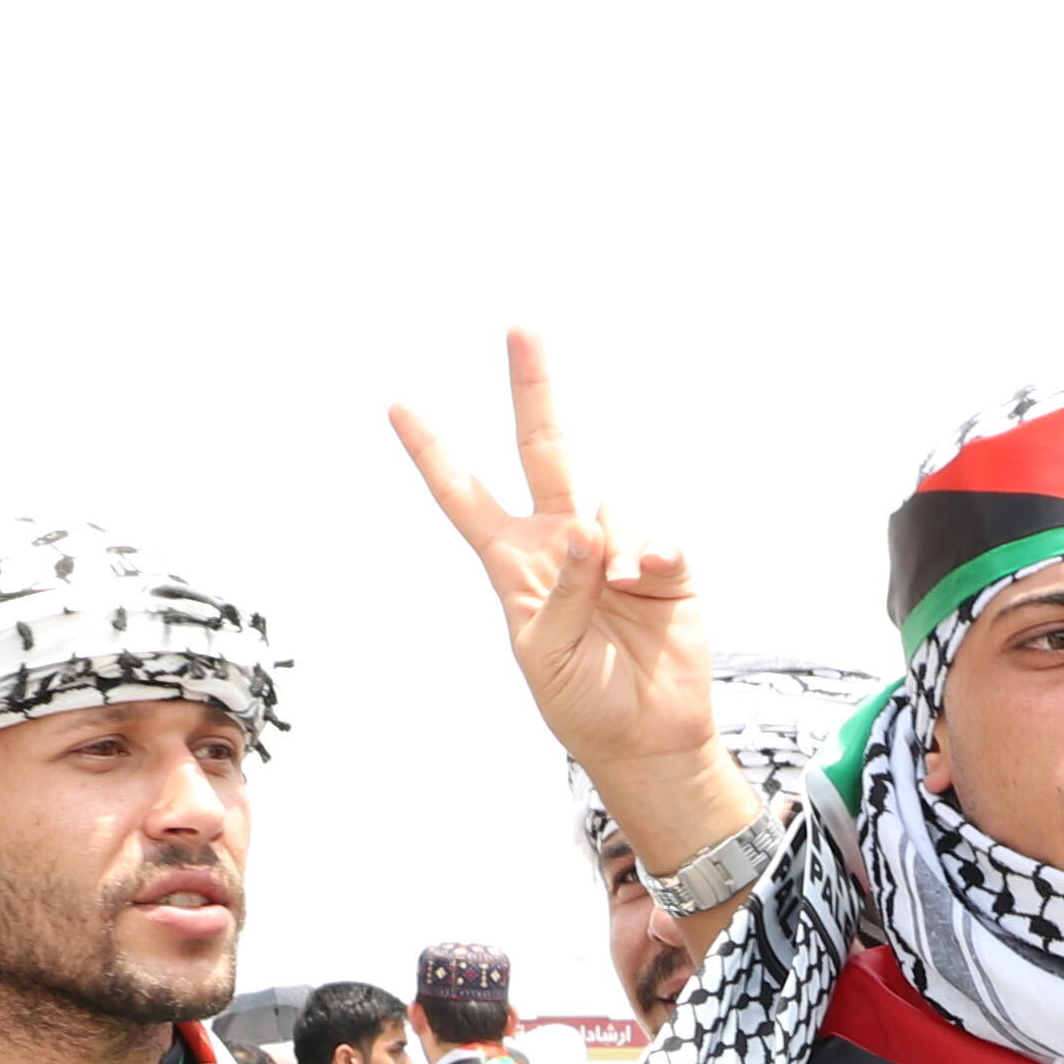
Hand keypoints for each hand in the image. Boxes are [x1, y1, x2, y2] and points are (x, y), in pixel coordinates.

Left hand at [391, 332, 743, 855]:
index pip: (465, 497)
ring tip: (621, 594)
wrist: (647, 736)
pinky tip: (650, 580)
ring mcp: (614, 545)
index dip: (433, 453)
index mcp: (515, 562)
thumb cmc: (581, 701)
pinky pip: (654, 534)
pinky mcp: (665, 561)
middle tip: (520, 326)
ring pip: (610, 504)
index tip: (397, 405)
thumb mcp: (544, 653)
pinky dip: (652, 553)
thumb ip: (560, 591)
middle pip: (544, 448)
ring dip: (613, 549)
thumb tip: (589, 532)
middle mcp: (563, 540)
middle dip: (532, 388)